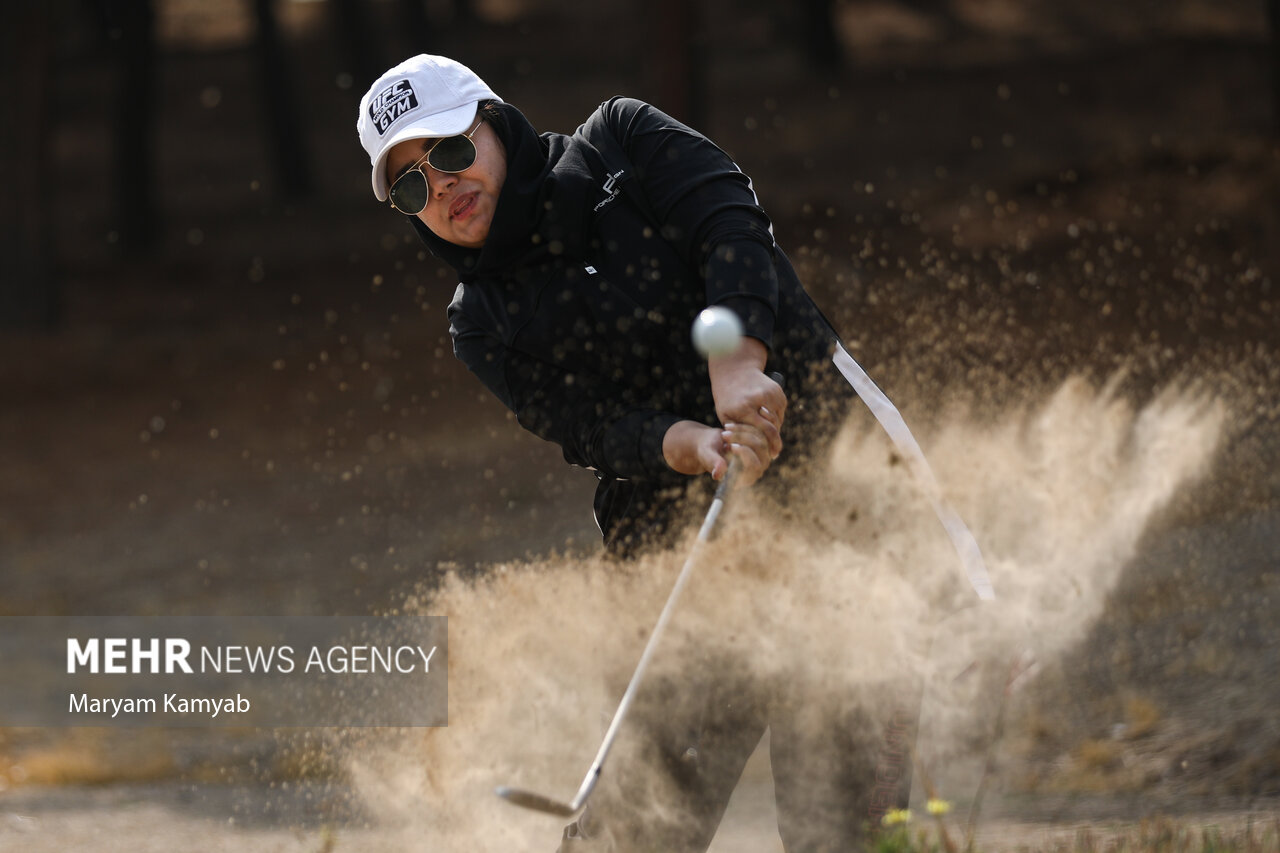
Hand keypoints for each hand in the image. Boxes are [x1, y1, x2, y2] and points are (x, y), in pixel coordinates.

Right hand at [662, 420, 772, 486]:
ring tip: (725, 429)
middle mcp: (757, 469)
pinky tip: (729, 426)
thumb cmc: (707, 454)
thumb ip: (715, 464)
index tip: (730, 446)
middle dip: (743, 438)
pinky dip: (744, 426)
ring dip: (742, 430)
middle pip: (761, 449)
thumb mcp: (708, 457)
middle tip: (723, 435)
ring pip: (761, 438)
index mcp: (745, 478)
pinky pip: (760, 431)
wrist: (710, 445)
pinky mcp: (762, 445)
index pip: (755, 466)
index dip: (745, 453)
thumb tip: (718, 474)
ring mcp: (762, 456)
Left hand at [707, 337, 786, 459]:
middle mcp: (761, 398)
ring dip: (776, 428)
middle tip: (774, 450)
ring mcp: (771, 392)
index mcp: (745, 407)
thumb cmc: (727, 399)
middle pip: (775, 425)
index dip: (772, 445)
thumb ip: (738, 434)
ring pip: (779, 418)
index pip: (766, 431)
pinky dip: (776, 417)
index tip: (773, 455)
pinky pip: (781, 410)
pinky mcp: (777, 390)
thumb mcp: (727, 417)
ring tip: (769, 436)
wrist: (734, 372)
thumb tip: (750, 453)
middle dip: (776, 439)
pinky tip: (768, 421)